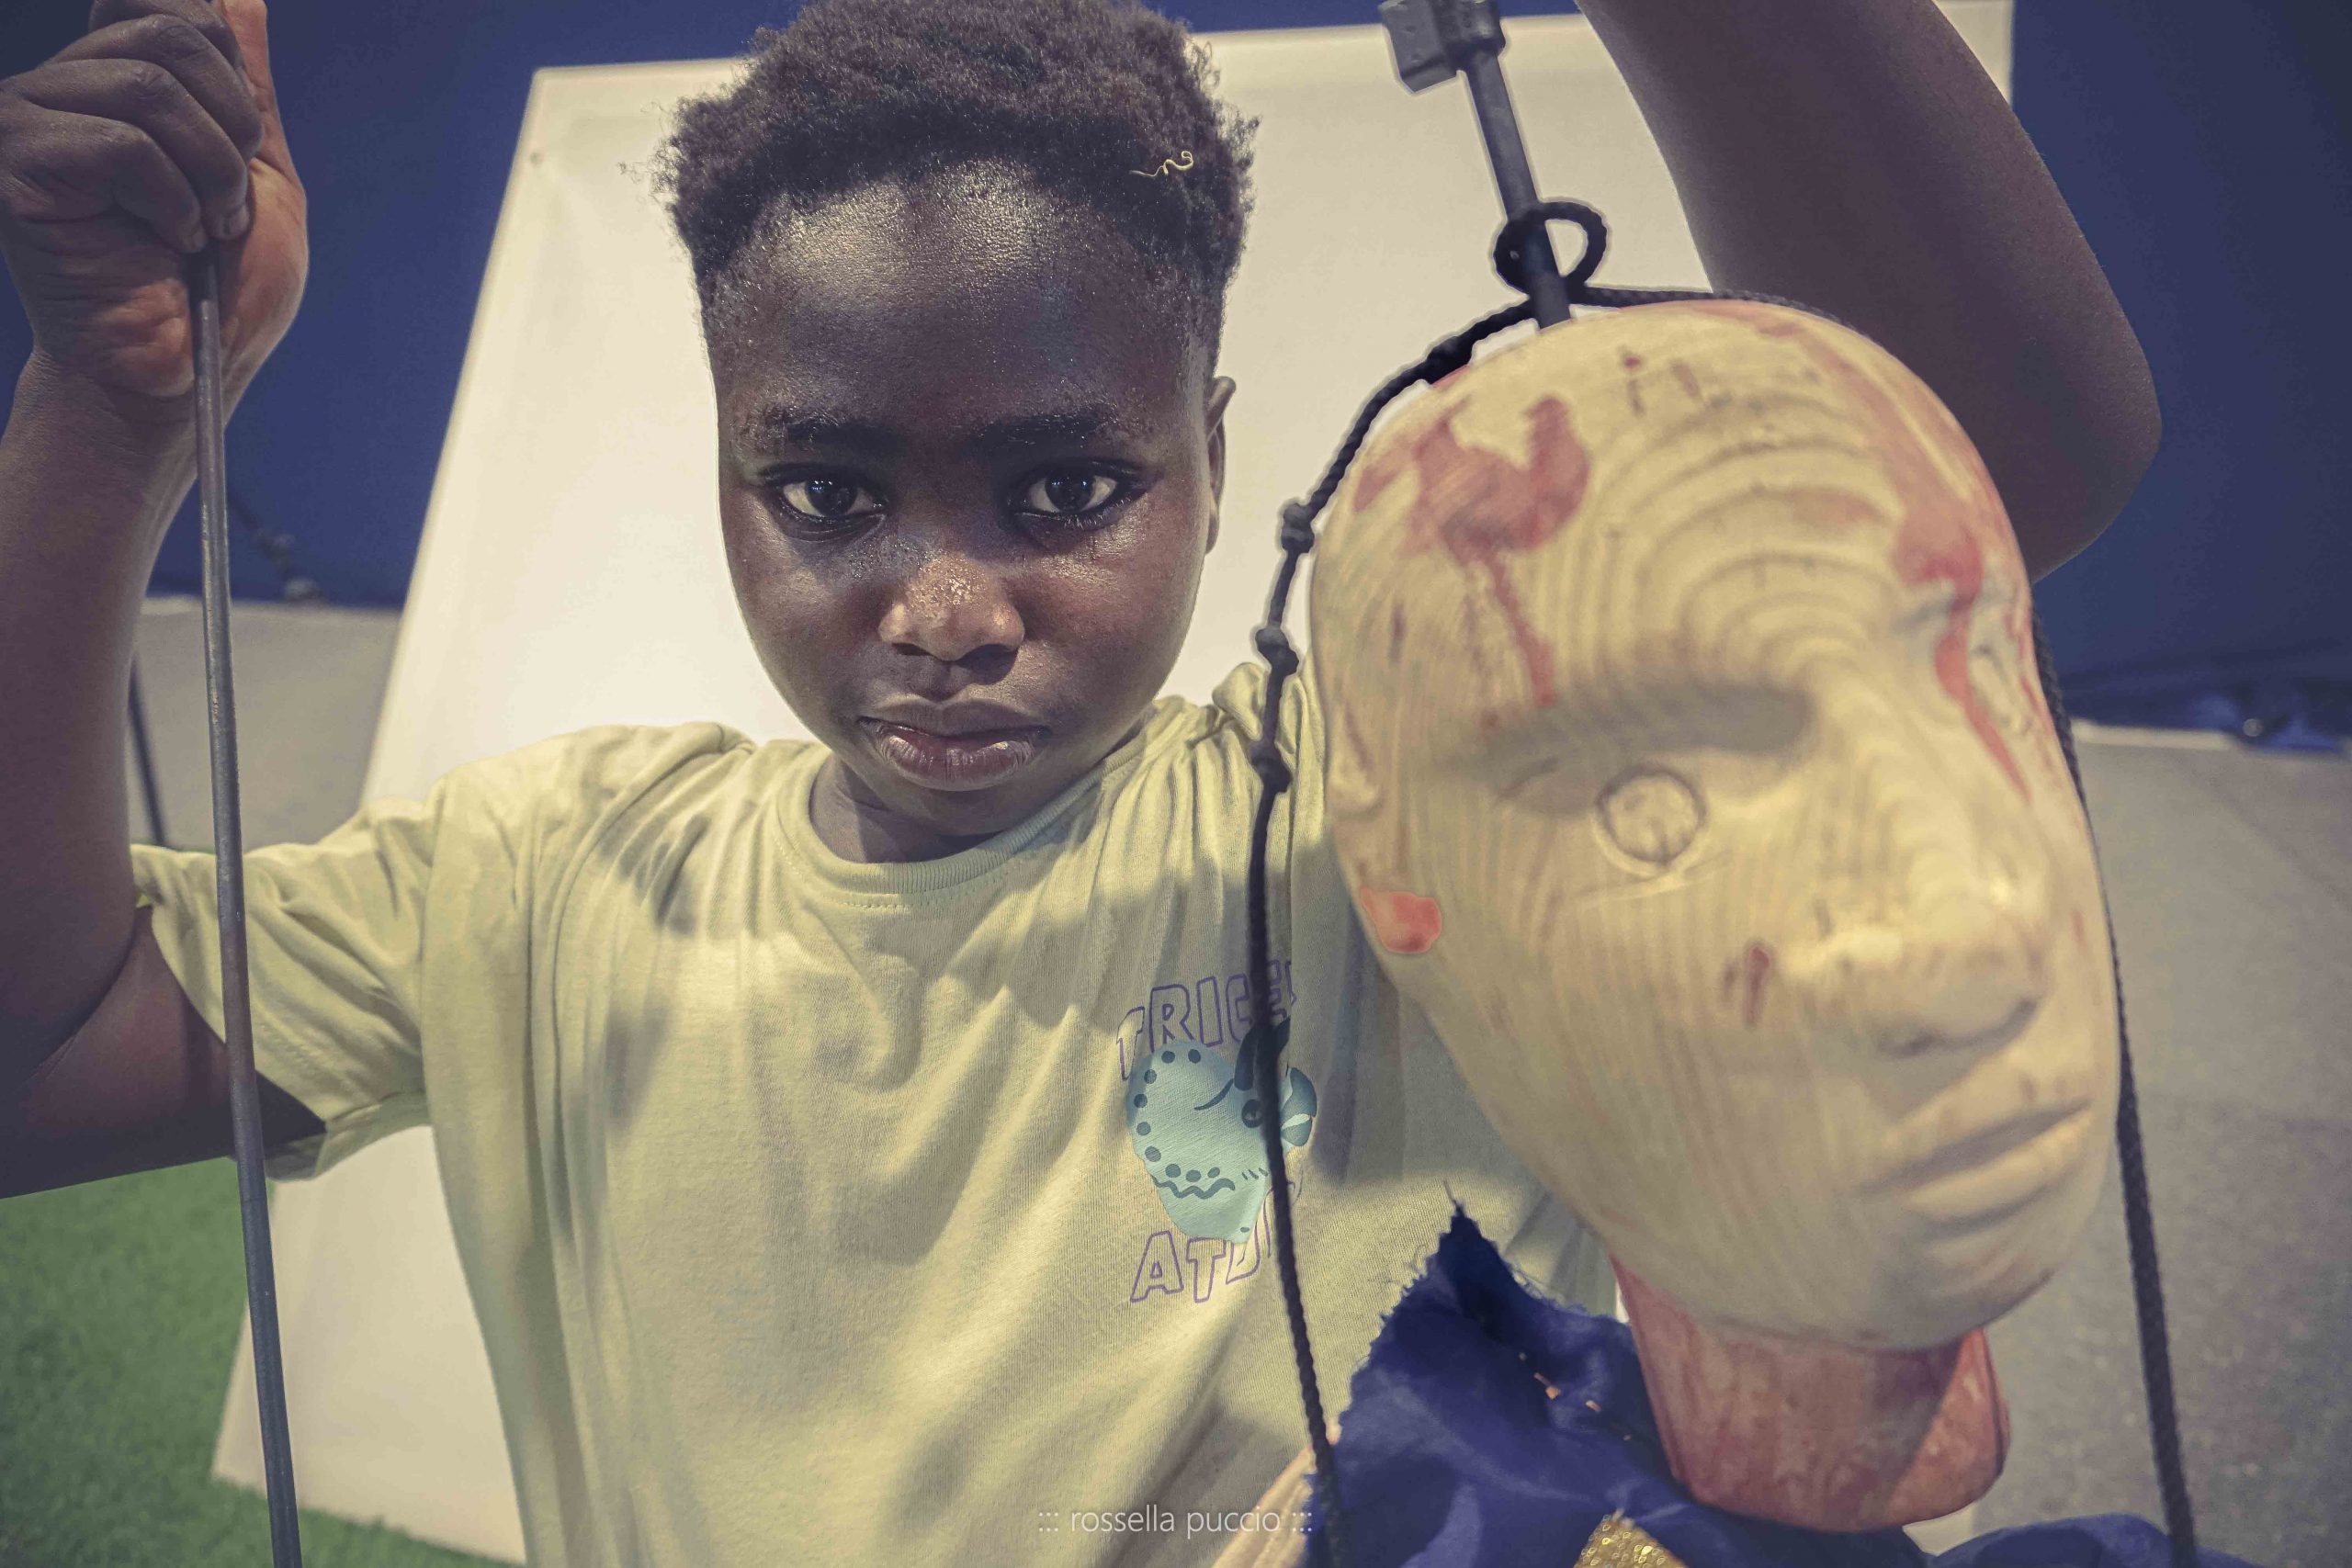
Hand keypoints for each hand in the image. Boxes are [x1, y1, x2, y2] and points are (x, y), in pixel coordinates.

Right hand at [0, 0, 305, 419]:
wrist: (184, 372)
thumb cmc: (220, 291)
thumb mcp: (257, 172)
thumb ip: (243, 81)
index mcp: (117, 80)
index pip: (169, 2)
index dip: (225, 63)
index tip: (237, 143)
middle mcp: (63, 87)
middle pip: (173, 34)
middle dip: (232, 130)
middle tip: (225, 205)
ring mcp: (30, 119)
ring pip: (151, 85)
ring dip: (210, 172)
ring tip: (199, 230)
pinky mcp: (15, 162)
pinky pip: (122, 142)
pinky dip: (171, 199)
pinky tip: (164, 242)